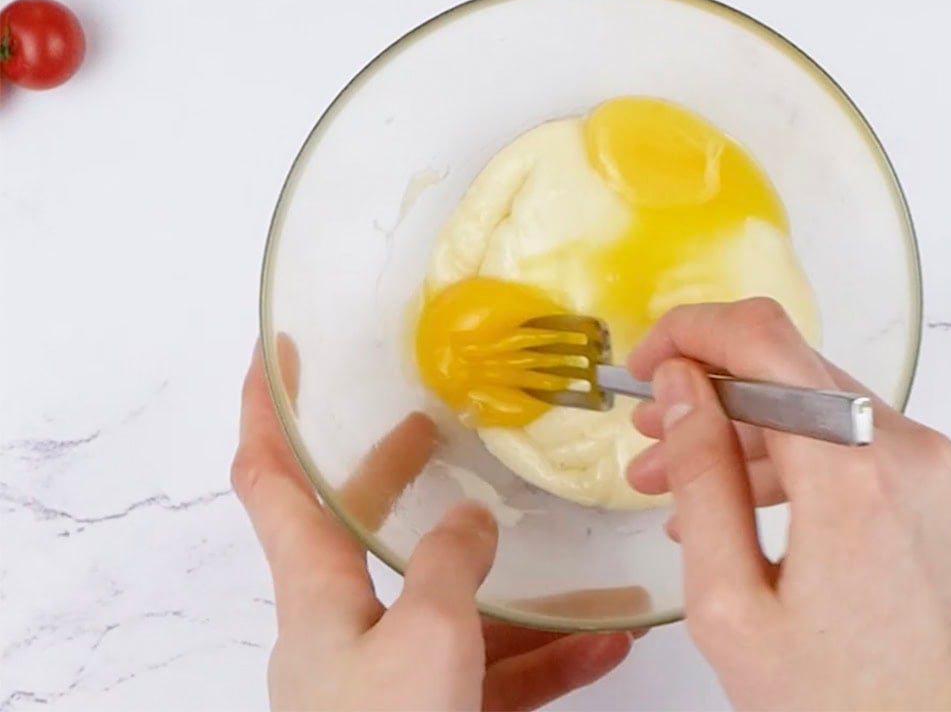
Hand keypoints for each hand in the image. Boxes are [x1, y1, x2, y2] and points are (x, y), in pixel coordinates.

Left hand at [233, 337, 634, 710]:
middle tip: (434, 430)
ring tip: (578, 560)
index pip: (268, 480)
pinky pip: (487, 673)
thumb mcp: (425, 637)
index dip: (267, 411)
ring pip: (447, 609)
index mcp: (317, 592)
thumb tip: (466, 516)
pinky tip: (603, 644)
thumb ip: (448, 565)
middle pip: (361, 531)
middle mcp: (343, 629)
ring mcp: (387, 677)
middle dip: (395, 476)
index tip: (276, 353)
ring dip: (513, 588)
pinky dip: (542, 657)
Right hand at [623, 300, 950, 710]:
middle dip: (707, 391)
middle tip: (647, 436)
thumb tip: (679, 388)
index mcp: (853, 475)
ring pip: (819, 405)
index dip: (690, 331)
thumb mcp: (731, 604)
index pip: (762, 340)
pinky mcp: (941, 491)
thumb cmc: (840, 709)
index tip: (645, 361)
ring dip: (743, 429)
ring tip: (677, 486)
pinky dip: (791, 456)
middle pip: (789, 369)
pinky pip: (853, 443)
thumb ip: (701, 481)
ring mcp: (934, 469)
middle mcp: (908, 451)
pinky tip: (740, 507)